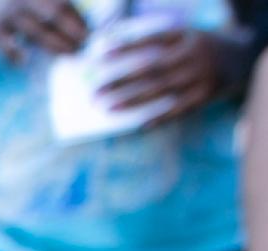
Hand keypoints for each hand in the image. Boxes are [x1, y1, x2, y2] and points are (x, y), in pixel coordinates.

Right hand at [0, 0, 88, 59]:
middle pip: (54, 11)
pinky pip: (8, 45)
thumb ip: (52, 12)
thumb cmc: (14, 15)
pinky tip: (25, 63)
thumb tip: (81, 30)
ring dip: (55, 43)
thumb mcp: (33, 6)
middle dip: (71, 28)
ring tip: (69, 54)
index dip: (78, 16)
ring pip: (36, 30)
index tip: (90, 31)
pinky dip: (17, 55)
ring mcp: (8, 12)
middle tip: (84, 44)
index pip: (63, 1)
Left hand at [97, 27, 236, 124]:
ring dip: (132, 101)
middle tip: (95, 93)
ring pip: (160, 90)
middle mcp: (192, 55)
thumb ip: (159, 45)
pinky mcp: (205, 95)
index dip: (127, 47)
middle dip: (121, 81)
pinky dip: (158, 117)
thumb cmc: (203, 49)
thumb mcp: (186, 38)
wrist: (243, 58)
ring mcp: (199, 76)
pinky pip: (178, 109)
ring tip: (107, 108)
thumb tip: (119, 60)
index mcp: (186, 36)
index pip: (152, 40)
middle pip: (151, 69)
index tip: (100, 56)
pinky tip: (138, 126)